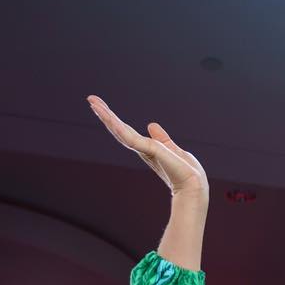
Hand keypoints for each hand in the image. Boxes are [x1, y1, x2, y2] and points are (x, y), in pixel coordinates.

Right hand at [87, 95, 208, 199]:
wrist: (194, 185)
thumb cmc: (188, 173)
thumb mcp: (174, 150)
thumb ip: (163, 139)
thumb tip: (151, 125)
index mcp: (148, 149)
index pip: (128, 132)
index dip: (115, 120)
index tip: (102, 107)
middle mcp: (143, 150)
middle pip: (120, 130)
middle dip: (105, 115)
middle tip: (91, 99)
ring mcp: (145, 150)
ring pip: (121, 131)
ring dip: (107, 116)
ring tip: (93, 102)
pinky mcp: (149, 150)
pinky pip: (130, 136)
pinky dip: (118, 126)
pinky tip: (109, 117)